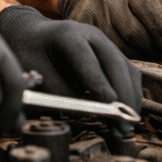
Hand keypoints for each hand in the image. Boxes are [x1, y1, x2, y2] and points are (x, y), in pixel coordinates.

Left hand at [0, 4, 142, 112]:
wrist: (33, 34)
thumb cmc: (30, 53)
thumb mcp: (34, 70)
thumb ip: (57, 90)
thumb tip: (83, 112)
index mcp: (67, 34)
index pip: (86, 58)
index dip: (99, 81)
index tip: (110, 102)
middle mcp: (92, 35)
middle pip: (114, 63)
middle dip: (122, 95)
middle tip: (123, 125)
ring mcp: (105, 44)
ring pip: (127, 69)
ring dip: (130, 98)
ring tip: (125, 127)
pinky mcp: (111, 55)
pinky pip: (127, 74)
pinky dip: (130, 94)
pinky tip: (124, 115)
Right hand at [58, 0, 161, 60]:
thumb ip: (161, 16)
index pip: (153, 17)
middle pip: (136, 35)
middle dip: (154, 49)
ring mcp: (89, 12)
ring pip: (120, 47)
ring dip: (140, 56)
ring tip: (148, 55)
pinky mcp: (78, 27)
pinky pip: (105, 49)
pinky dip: (120, 56)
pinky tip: (128, 54)